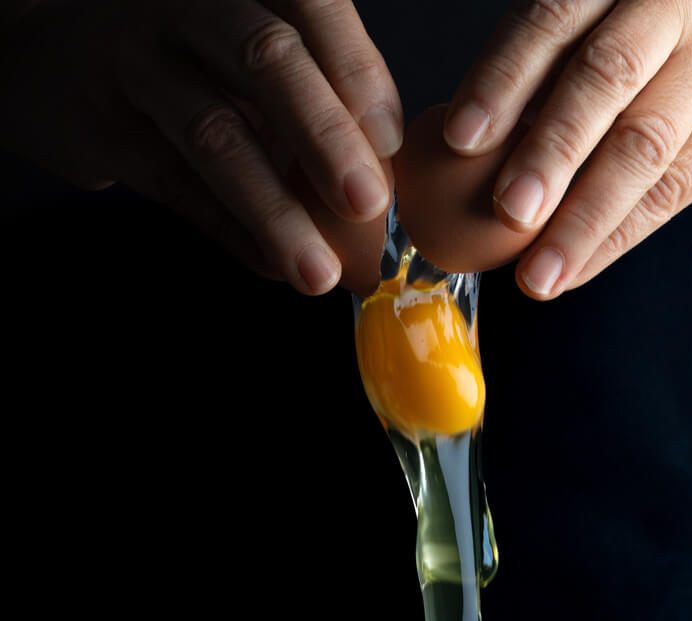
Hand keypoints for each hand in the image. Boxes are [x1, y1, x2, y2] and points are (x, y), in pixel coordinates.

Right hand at [0, 0, 402, 293]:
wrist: (49, 58)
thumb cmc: (179, 57)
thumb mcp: (240, 49)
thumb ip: (307, 92)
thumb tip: (385, 174)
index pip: (310, 5)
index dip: (356, 70)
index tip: (391, 142)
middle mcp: (186, 6)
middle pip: (266, 58)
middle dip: (324, 135)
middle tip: (368, 203)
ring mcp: (135, 60)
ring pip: (215, 132)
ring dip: (274, 210)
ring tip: (317, 272)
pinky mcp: (100, 125)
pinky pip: (176, 187)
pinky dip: (230, 233)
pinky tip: (268, 265)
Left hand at [443, 0, 691, 298]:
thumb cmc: (664, 40)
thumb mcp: (607, 32)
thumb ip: (552, 78)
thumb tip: (466, 157)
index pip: (550, 22)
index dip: (502, 80)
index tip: (460, 140)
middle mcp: (670, 7)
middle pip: (604, 78)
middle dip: (550, 152)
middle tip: (508, 211)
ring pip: (644, 145)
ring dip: (583, 219)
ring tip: (539, 275)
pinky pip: (675, 189)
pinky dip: (617, 236)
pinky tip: (575, 269)